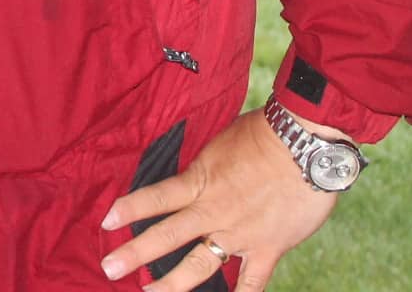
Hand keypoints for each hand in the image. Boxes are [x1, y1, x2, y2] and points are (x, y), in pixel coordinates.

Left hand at [98, 110, 341, 290]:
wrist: (305, 144)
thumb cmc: (263, 135)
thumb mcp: (219, 145)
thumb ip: (203, 169)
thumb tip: (191, 177)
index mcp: (199, 181)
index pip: (154, 198)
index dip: (129, 210)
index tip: (105, 222)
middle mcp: (213, 211)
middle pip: (166, 236)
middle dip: (134, 254)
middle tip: (109, 268)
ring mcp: (240, 233)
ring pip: (199, 265)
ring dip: (172, 283)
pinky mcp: (269, 247)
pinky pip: (252, 282)